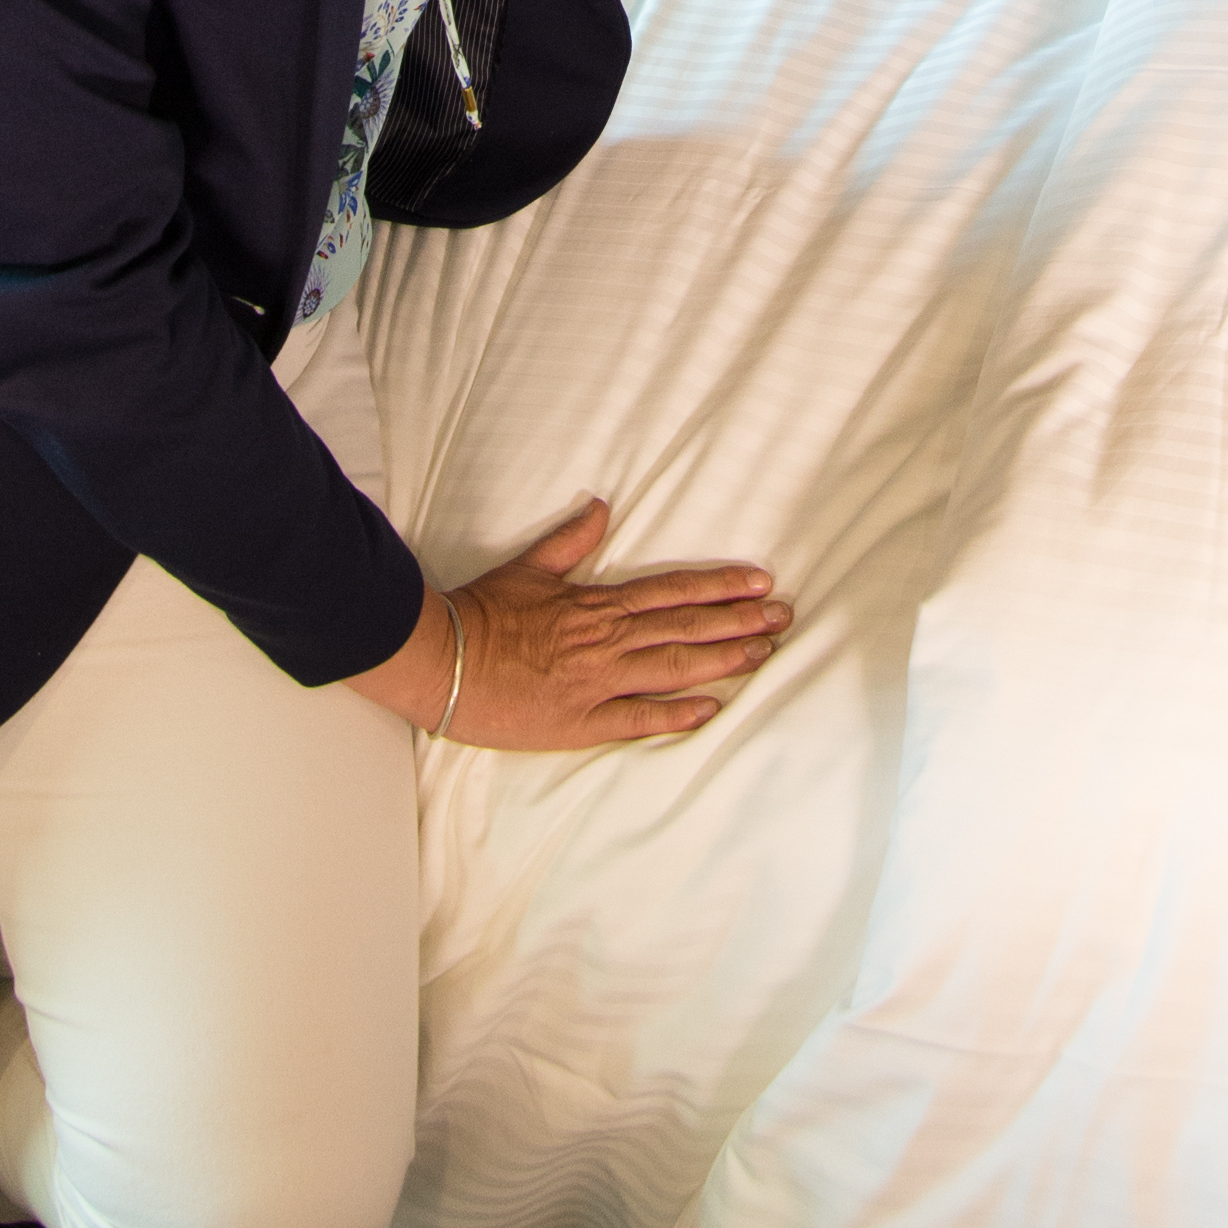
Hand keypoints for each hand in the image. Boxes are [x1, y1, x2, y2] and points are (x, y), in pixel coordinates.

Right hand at [353, 501, 787, 752]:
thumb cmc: (482, 614)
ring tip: (765, 652)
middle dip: (739, 621)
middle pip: (686, 627)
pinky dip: (675, 715)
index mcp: (597, 604)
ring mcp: (597, 683)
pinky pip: (637, 719)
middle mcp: (607, 641)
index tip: (759, 582)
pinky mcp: (580, 722)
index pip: (672, 591)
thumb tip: (601, 505)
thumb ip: (571, 540)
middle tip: (784, 617)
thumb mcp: (529, 568)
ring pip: (673, 668)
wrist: (443, 659)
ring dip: (723, 660)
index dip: (719, 586)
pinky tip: (712, 710)